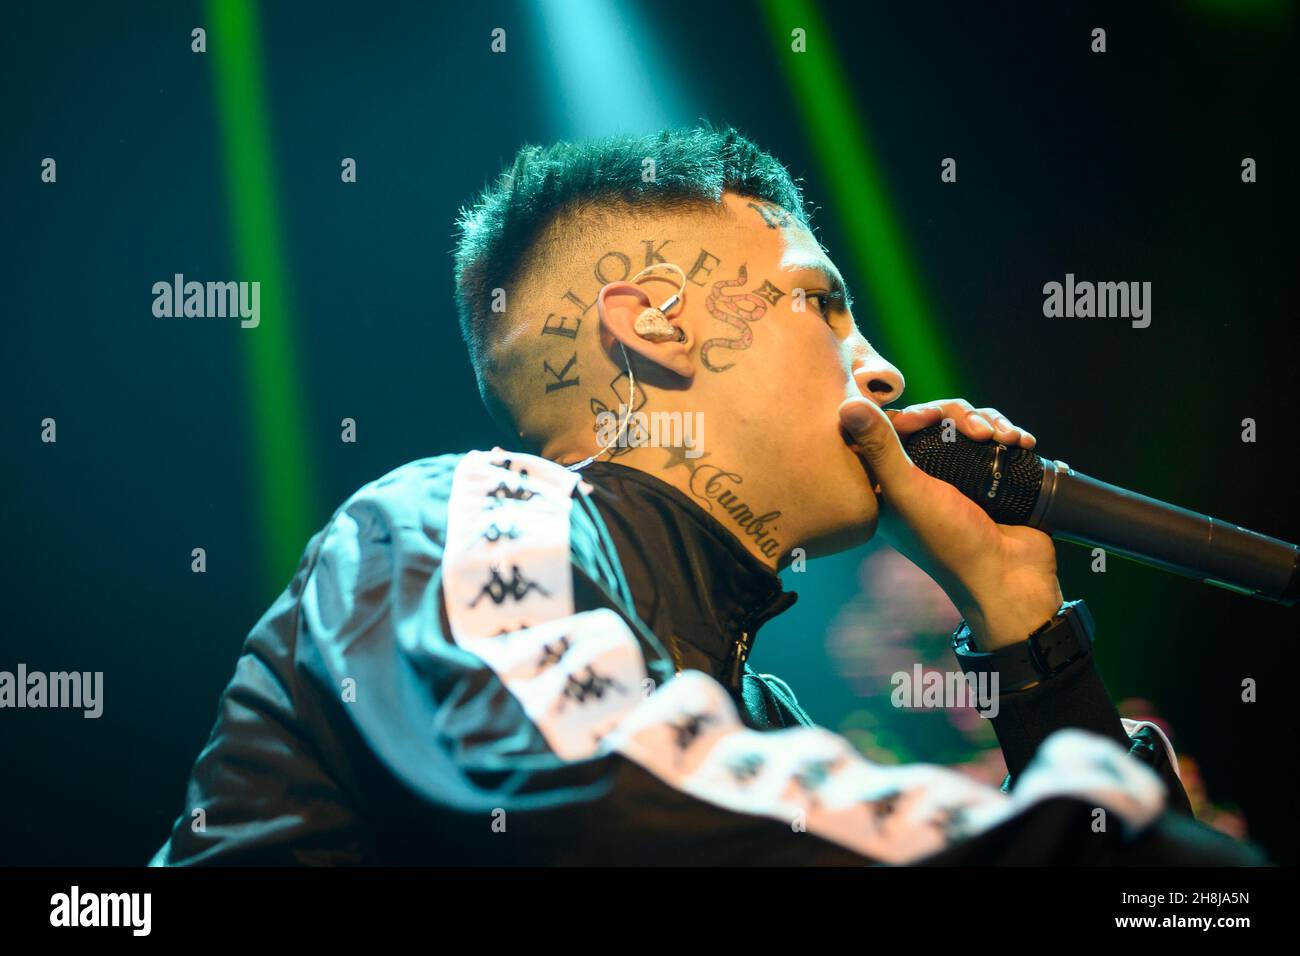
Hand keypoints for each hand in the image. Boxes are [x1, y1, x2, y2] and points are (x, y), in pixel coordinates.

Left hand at [838, 397, 1062, 650]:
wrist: (1010, 577)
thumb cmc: (950, 543)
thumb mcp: (908, 493)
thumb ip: (879, 449)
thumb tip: (847, 404)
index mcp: (888, 484)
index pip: (890, 427)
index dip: (913, 413)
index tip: (933, 418)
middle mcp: (919, 478)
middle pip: (933, 420)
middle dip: (959, 416)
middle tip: (980, 431)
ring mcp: (956, 477)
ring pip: (965, 425)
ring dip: (989, 422)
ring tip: (1006, 438)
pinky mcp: (987, 478)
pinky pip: (991, 440)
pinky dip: (1006, 435)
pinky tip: (1022, 442)